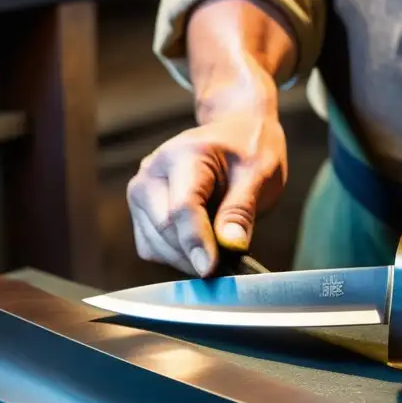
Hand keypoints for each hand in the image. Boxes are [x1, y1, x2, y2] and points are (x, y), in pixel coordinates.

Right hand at [126, 112, 286, 276]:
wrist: (235, 133)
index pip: (182, 207)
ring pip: (155, 245)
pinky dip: (177, 257)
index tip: (212, 269)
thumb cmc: (249, 150)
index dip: (197, 242)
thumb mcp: (260, 174)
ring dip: (187, 258)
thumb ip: (242, 209)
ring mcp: (141, 193)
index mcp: (183, 155)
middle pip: (164, 229)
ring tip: (219, 249)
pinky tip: (202, 246)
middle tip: (230, 260)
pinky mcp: (141, 213)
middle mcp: (152, 173)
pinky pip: (152, 249)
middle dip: (195, 254)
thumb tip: (231, 245)